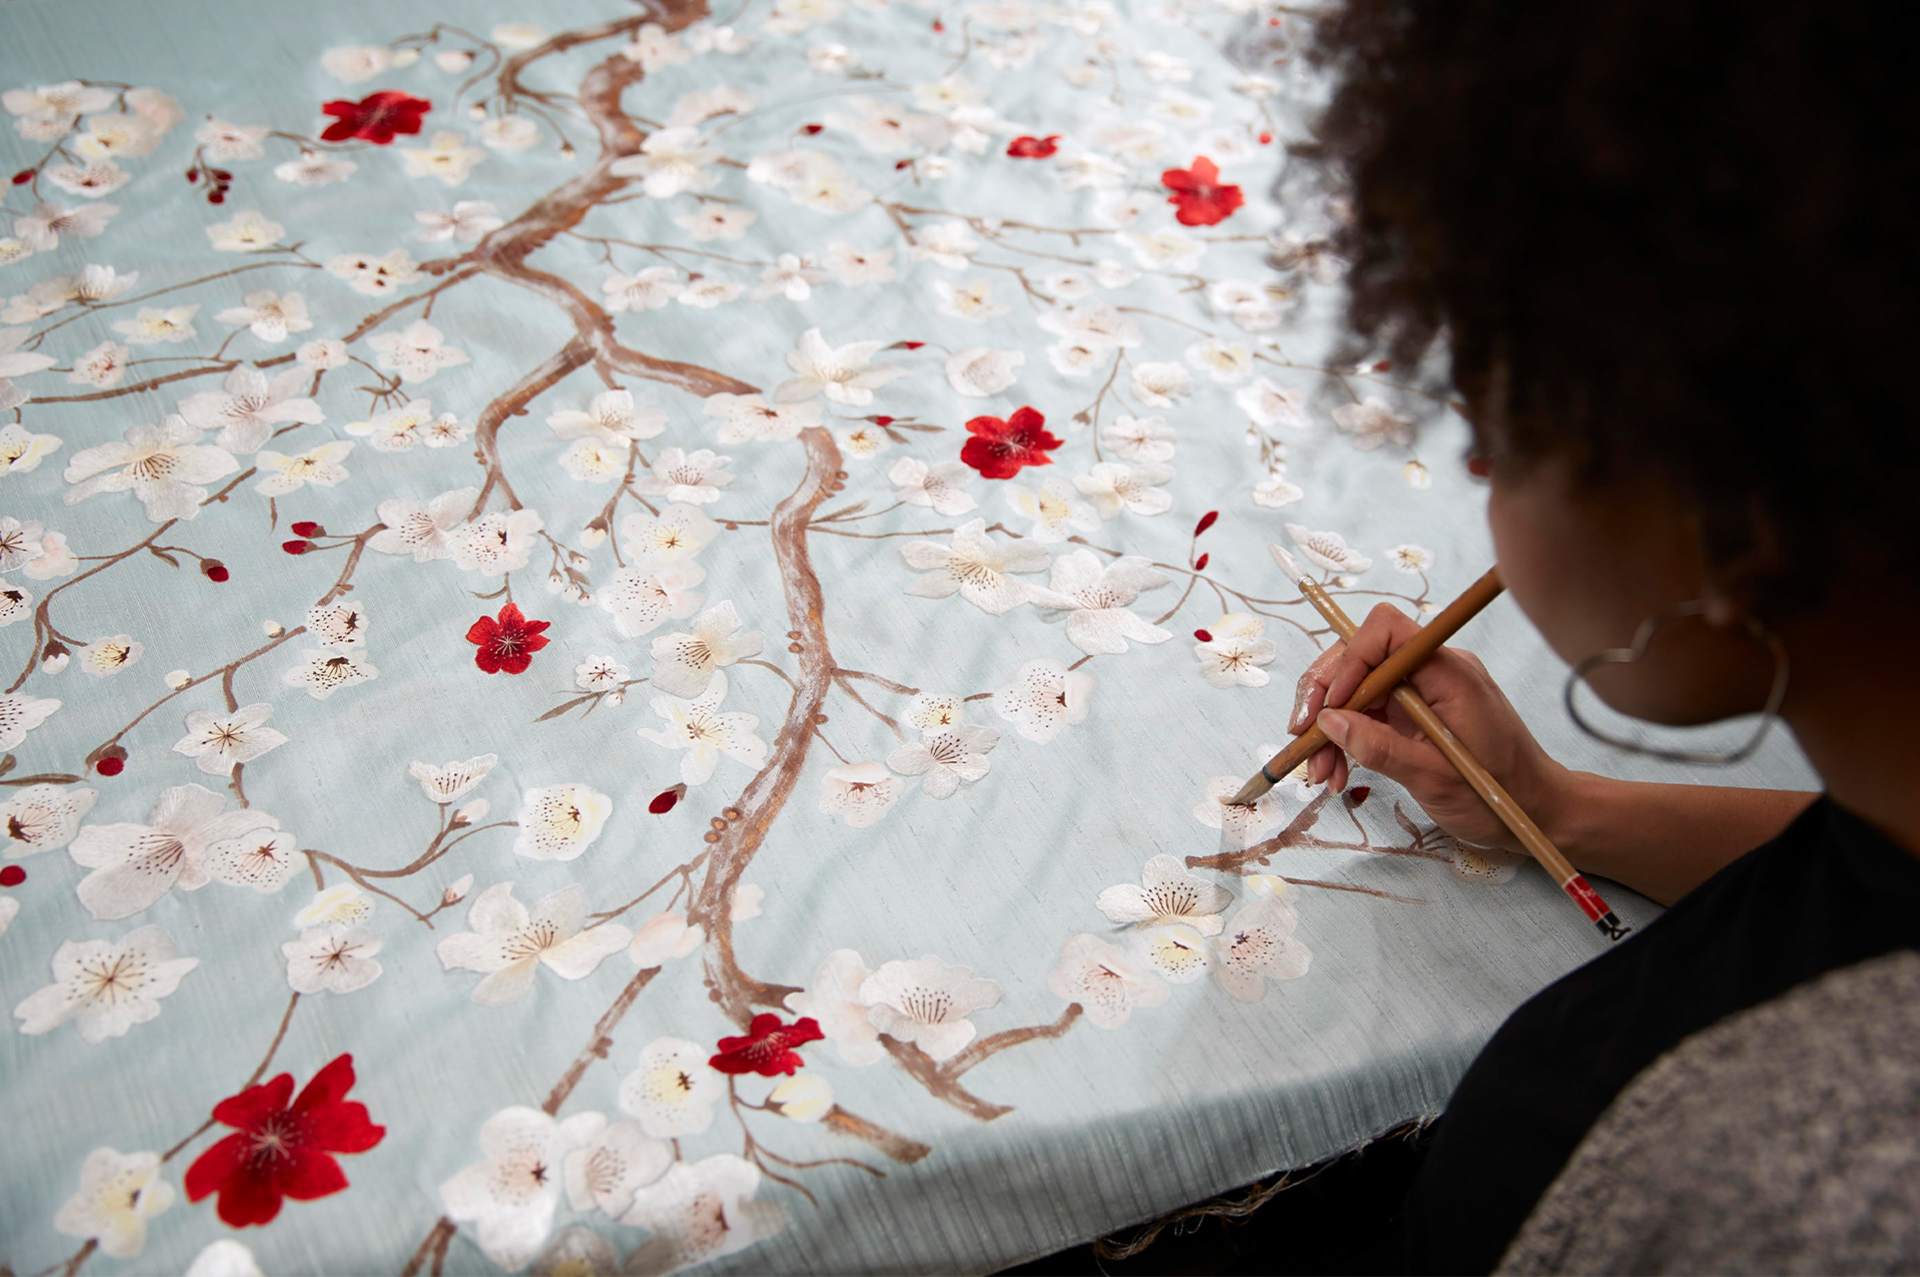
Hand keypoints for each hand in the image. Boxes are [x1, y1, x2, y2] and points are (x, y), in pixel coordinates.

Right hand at [1288, 603, 1569, 855]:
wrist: (1538, 811)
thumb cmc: (1499, 795)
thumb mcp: (1434, 778)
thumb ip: (1379, 747)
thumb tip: (1328, 722)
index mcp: (1447, 672)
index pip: (1385, 631)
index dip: (1348, 662)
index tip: (1328, 709)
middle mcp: (1433, 671)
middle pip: (1361, 657)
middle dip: (1326, 697)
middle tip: (1303, 740)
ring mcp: (1423, 690)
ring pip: (1358, 688)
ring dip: (1331, 726)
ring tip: (1320, 773)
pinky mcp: (1417, 712)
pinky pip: (1370, 711)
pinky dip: (1348, 738)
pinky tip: (1337, 771)